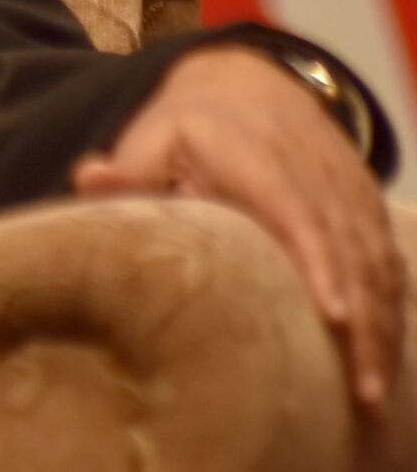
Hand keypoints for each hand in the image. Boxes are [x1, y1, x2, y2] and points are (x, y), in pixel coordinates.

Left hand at [74, 44, 403, 411]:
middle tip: (359, 390)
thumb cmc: (191, 123)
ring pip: (378, 266)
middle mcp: (318, 176)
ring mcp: (350, 193)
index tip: (330, 314)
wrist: (249, 83)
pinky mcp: (368, 208)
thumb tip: (89, 177)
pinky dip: (394, 312)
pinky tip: (386, 359)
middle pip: (350, 254)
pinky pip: (390, 264)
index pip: (298, 213)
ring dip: (383, 329)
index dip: (319, 262)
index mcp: (262, 158)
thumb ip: (128, 167)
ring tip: (372, 393)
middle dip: (360, 323)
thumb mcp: (155, 134)